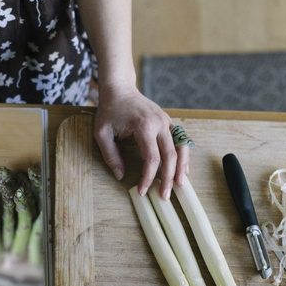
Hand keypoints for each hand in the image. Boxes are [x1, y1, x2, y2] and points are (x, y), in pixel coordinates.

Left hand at [94, 84, 189, 198]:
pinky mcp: (169, 121)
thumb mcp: (102, 133)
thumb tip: (120, 176)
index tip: (142, 190)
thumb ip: (111, 155)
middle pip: (170, 156)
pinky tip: (182, 169)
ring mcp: (167, 121)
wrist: (120, 89)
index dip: (148, 177)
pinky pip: (181, 140)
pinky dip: (183, 156)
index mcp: (144, 126)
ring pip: (181, 148)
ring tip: (181, 185)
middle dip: (168, 178)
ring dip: (182, 168)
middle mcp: (160, 123)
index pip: (152, 158)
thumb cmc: (110, 110)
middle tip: (165, 196)